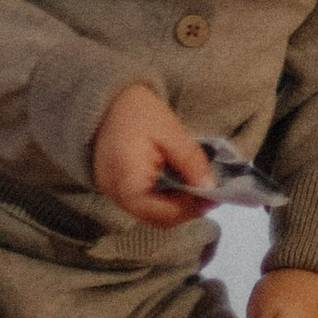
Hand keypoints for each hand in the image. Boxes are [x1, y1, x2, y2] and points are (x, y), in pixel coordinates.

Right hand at [92, 81, 217, 226]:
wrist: (107, 99)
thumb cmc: (139, 112)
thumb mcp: (171, 133)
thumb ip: (191, 162)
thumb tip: (210, 189)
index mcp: (127, 181)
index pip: (161, 213)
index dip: (188, 209)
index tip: (211, 197)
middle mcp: (114, 193)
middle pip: (154, 219)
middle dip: (184, 211)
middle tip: (207, 196)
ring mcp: (110, 193)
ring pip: (147, 214)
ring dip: (173, 207)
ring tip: (194, 189)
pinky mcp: (112, 188)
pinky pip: (140, 204)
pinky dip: (160, 200)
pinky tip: (175, 184)